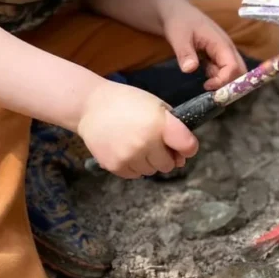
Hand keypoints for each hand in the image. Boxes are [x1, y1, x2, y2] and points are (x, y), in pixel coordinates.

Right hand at [76, 79, 198, 178]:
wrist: (90, 106)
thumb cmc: (127, 102)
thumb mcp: (156, 105)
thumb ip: (174, 128)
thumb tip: (181, 159)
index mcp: (160, 124)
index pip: (188, 146)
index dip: (188, 148)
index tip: (182, 147)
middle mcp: (146, 143)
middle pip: (168, 165)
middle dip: (164, 156)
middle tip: (151, 142)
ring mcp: (130, 156)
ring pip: (151, 172)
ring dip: (148, 162)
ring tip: (135, 143)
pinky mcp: (115, 166)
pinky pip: (135, 175)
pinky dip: (133, 165)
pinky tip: (124, 149)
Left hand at [161, 0, 246, 90]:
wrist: (175, 13)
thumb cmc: (178, 22)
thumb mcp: (178, 37)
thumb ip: (185, 53)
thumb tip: (189, 69)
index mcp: (221, 42)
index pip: (233, 67)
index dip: (223, 80)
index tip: (207, 86)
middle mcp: (227, 48)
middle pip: (240, 71)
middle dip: (229, 84)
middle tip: (209, 88)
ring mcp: (223, 51)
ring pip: (233, 72)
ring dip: (222, 80)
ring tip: (204, 80)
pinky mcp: (218, 55)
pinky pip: (224, 70)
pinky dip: (217, 76)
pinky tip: (204, 72)